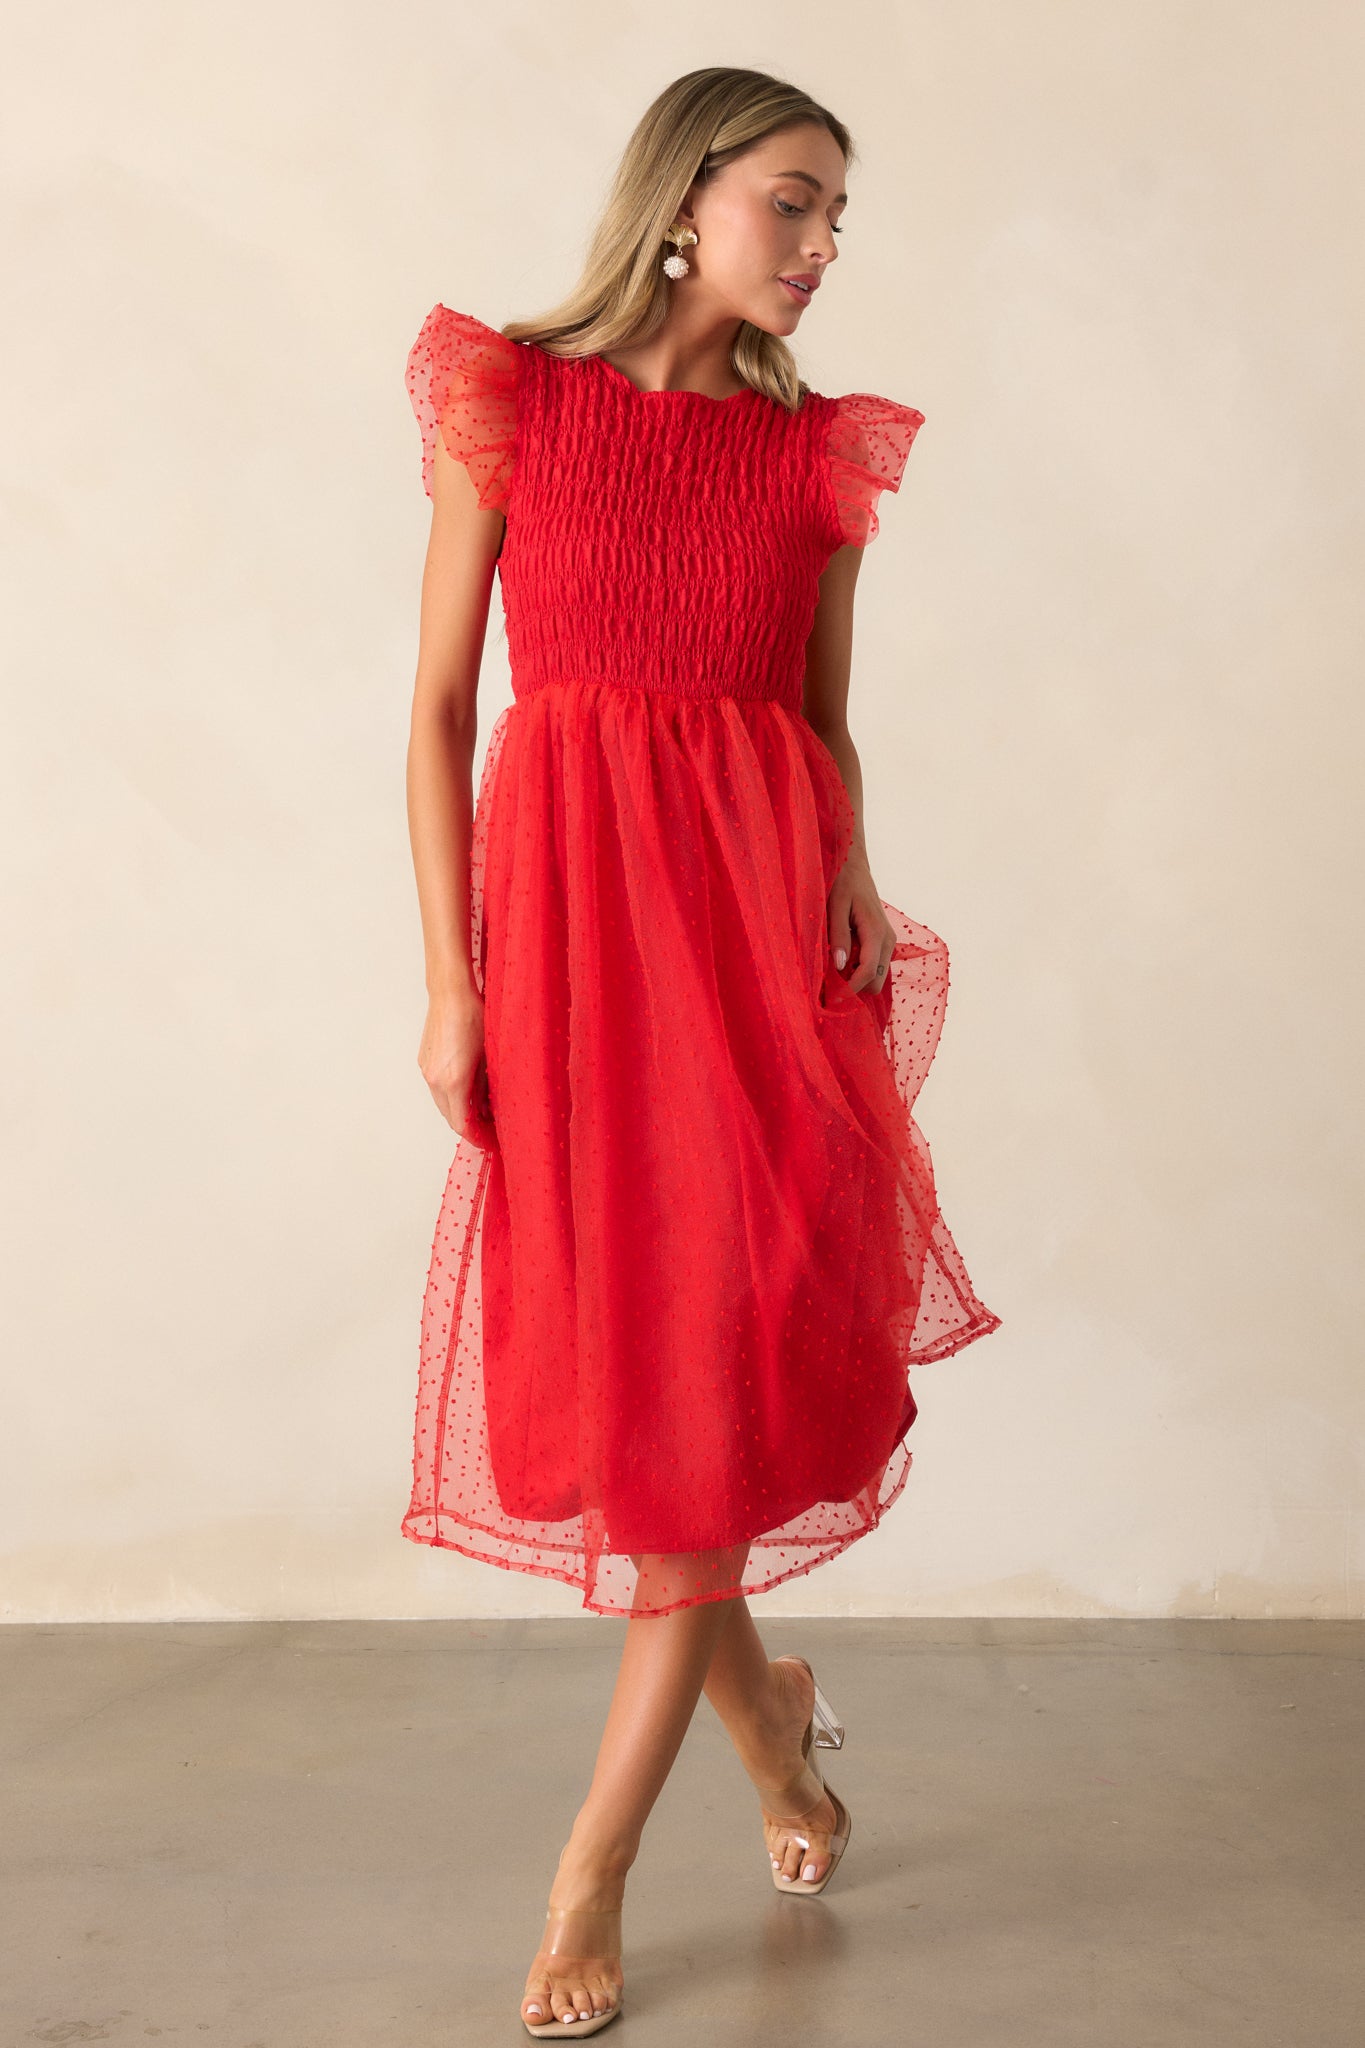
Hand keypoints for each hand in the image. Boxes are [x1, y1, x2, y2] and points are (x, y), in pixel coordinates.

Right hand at [418, 983, 487, 1138]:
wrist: (450, 994)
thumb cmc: (473, 1017)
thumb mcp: (488, 1055)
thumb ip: (485, 1086)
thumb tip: (487, 1106)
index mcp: (454, 1081)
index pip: (462, 1124)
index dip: (476, 1136)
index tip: (489, 1140)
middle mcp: (436, 1080)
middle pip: (450, 1117)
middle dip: (469, 1126)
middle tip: (488, 1127)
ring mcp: (427, 1071)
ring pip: (442, 1103)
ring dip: (459, 1110)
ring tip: (480, 1109)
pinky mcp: (424, 1062)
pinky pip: (437, 1088)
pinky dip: (450, 1096)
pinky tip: (466, 1090)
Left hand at [827, 851, 894, 996]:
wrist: (853, 866)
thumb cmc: (841, 882)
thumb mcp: (834, 907)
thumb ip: (838, 936)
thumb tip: (839, 966)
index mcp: (876, 932)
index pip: (867, 974)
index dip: (850, 990)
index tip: (830, 999)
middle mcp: (887, 940)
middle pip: (876, 982)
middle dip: (854, 988)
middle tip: (828, 984)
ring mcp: (887, 941)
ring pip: (876, 977)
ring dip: (856, 979)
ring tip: (831, 971)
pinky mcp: (882, 941)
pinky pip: (874, 966)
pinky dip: (858, 970)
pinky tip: (840, 960)